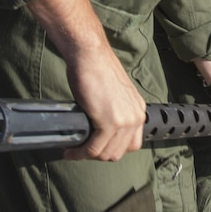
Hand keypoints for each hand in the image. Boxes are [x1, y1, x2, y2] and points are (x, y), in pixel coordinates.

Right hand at [64, 43, 146, 161]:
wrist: (90, 56)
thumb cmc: (96, 70)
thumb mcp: (114, 95)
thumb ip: (115, 112)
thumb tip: (101, 131)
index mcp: (138, 110)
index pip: (132, 144)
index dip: (112, 149)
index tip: (96, 147)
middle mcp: (136, 117)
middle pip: (119, 152)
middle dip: (99, 155)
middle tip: (82, 150)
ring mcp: (124, 121)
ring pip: (107, 154)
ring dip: (88, 156)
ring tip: (74, 151)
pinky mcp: (108, 122)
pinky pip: (94, 148)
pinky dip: (81, 153)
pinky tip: (71, 151)